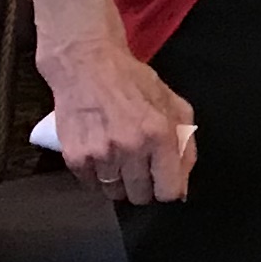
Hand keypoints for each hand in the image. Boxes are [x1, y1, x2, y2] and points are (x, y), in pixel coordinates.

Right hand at [40, 27, 198, 204]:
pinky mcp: (75, 157)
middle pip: (140, 196)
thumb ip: (185, 144)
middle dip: (143, 187)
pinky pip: (90, 185)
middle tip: (139, 167)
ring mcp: (101, 154)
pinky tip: (100, 154)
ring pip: (114, 193)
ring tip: (117, 157)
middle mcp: (131, 148)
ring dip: (118, 182)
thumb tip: (183, 185)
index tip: (162, 182)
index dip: (167, 189)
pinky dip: (96, 176)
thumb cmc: (133, 82)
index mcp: (160, 135)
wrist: (87, 66)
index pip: (168, 190)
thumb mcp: (174, 104)